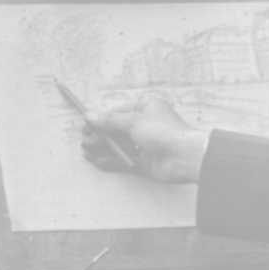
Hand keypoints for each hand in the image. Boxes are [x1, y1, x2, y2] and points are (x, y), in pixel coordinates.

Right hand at [80, 91, 209, 184]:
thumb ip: (110, 120)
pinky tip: (100, 161)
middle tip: (85, 142)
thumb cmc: (162, 131)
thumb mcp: (133, 120)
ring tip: (88, 153)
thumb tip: (90, 115)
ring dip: (104, 149)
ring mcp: (147, 143)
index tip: (86, 125)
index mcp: (147, 108)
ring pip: (121, 146)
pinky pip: (126, 159)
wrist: (183, 156)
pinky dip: (113, 160)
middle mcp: (146, 124)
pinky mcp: (147, 161)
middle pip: (118, 130)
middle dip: (101, 137)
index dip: (102, 120)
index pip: (119, 113)